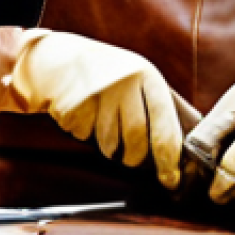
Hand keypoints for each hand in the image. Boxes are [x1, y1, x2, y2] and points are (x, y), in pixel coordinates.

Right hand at [5, 30, 182, 189]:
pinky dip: (85, 134)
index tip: (170, 179)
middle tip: (131, 159)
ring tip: (105, 129)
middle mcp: (124, 81)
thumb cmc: (107, 75)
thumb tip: (175, 152)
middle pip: (135, 137)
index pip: (165, 125)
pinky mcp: (72, 102)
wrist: (60, 56)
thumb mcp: (138, 79)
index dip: (169, 158)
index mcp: (148, 75)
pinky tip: (84, 115)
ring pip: (109, 142)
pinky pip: (84, 135)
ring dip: (109, 147)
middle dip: (134, 157)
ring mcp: (97, 91)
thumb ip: (157, 107)